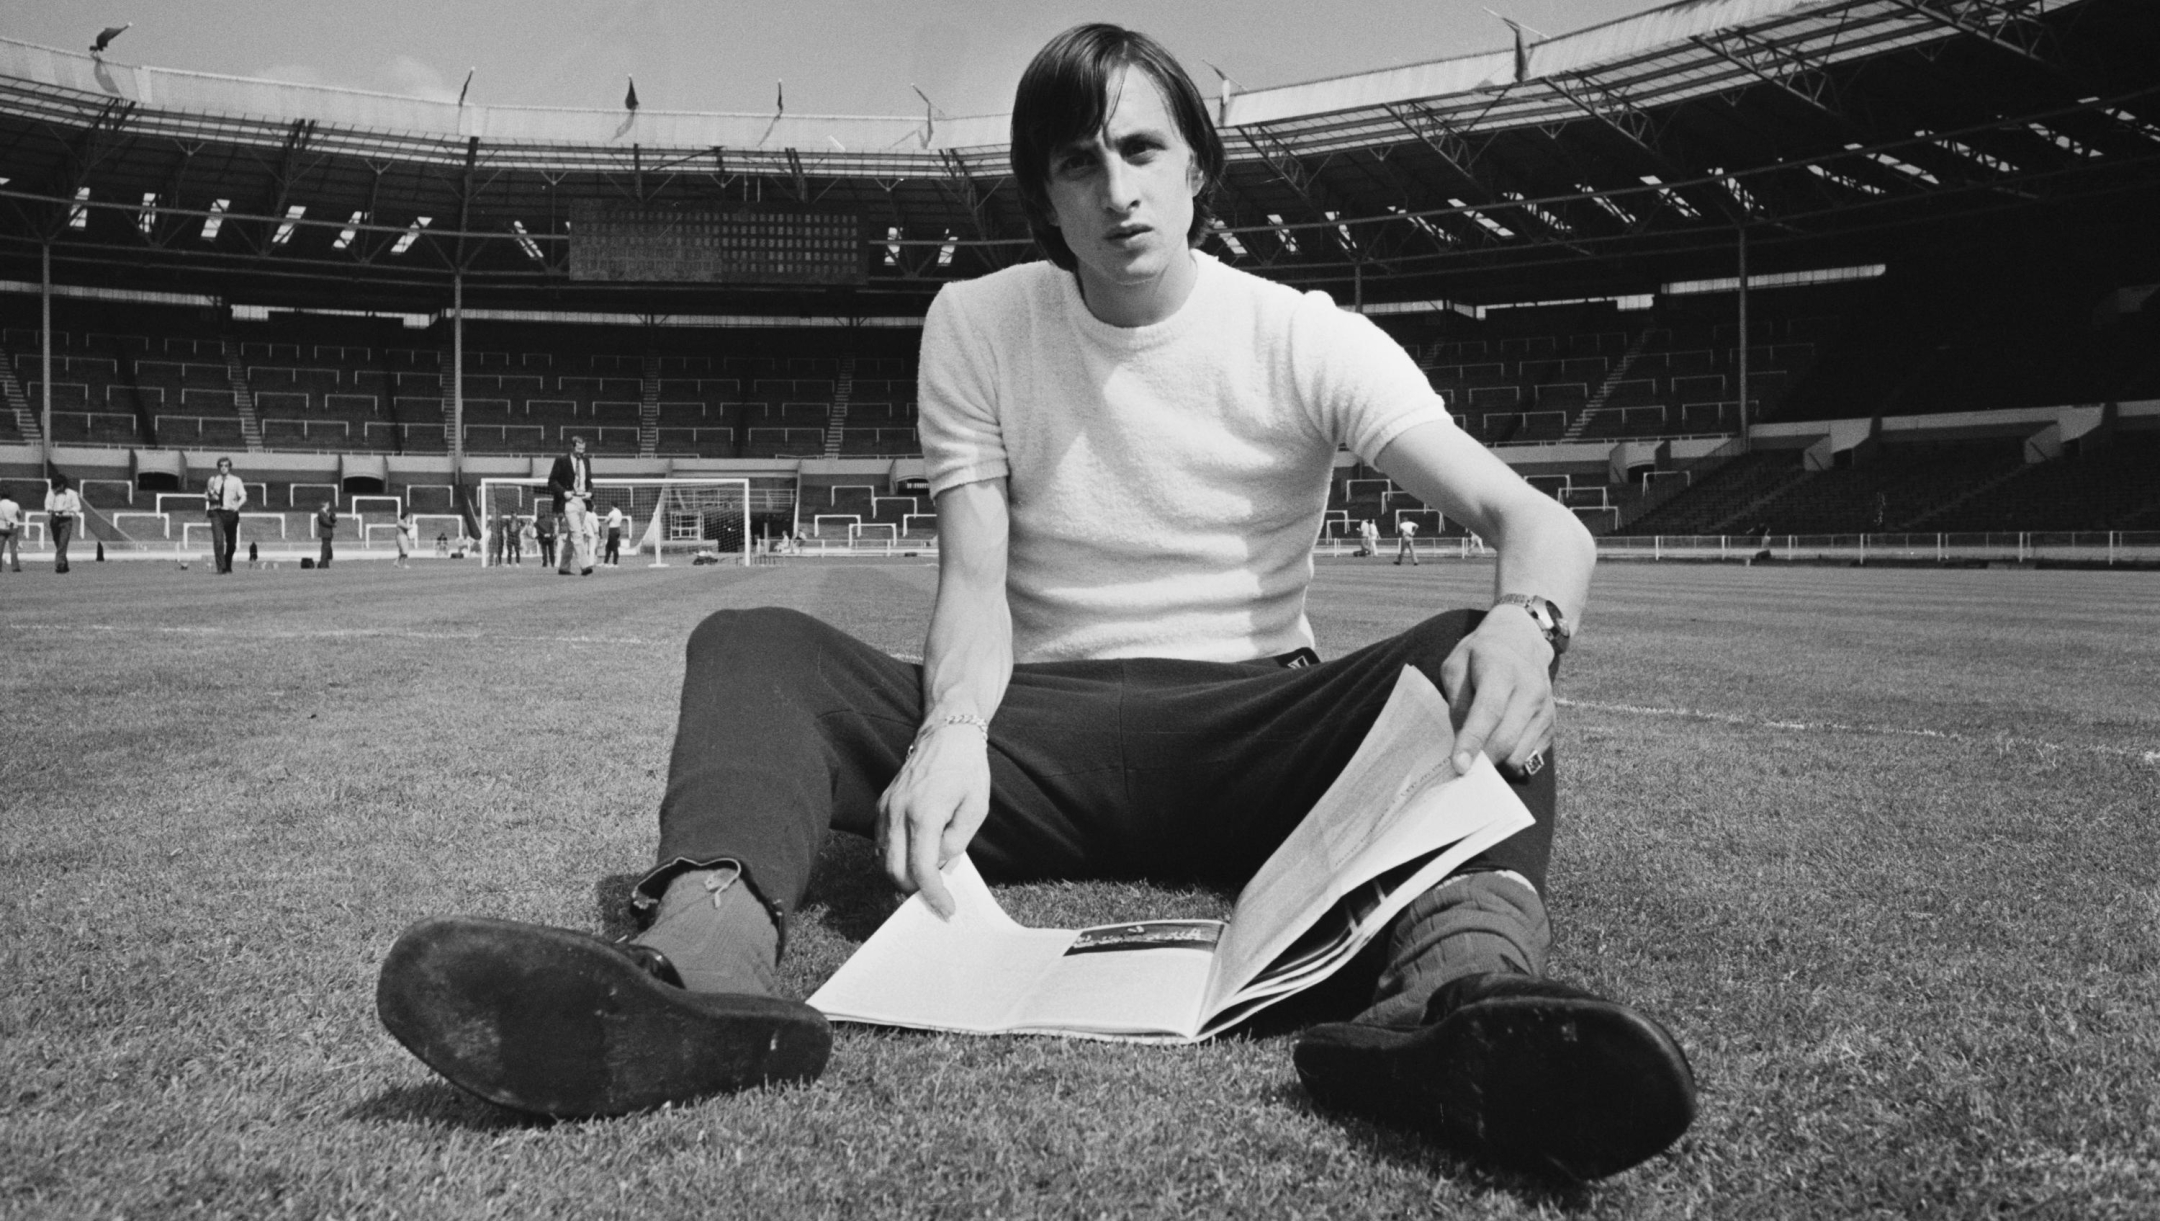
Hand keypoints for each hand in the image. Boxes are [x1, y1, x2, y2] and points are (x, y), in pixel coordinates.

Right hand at [874, 723, 990, 917]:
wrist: (946, 732)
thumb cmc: (966, 767)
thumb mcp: (975, 807)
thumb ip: (957, 842)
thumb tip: (940, 866)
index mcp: (924, 812)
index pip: (921, 868)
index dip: (933, 894)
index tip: (946, 908)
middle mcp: (898, 812)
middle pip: (895, 871)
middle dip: (915, 891)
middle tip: (937, 899)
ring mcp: (886, 808)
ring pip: (884, 859)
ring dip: (904, 876)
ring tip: (928, 880)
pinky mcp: (882, 805)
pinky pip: (882, 843)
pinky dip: (896, 858)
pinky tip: (915, 858)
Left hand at [1440, 608, 1556, 777]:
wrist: (1522, 639)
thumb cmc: (1481, 654)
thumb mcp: (1456, 666)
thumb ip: (1457, 702)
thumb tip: (1461, 741)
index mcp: (1502, 670)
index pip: (1489, 711)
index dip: (1472, 741)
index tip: (1459, 766)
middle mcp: (1530, 690)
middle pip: (1506, 740)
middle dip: (1481, 761)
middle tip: (1461, 769)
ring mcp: (1545, 708)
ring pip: (1519, 755)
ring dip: (1496, 764)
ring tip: (1478, 756)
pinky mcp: (1551, 723)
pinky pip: (1530, 757)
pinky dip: (1510, 761)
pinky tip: (1496, 748)